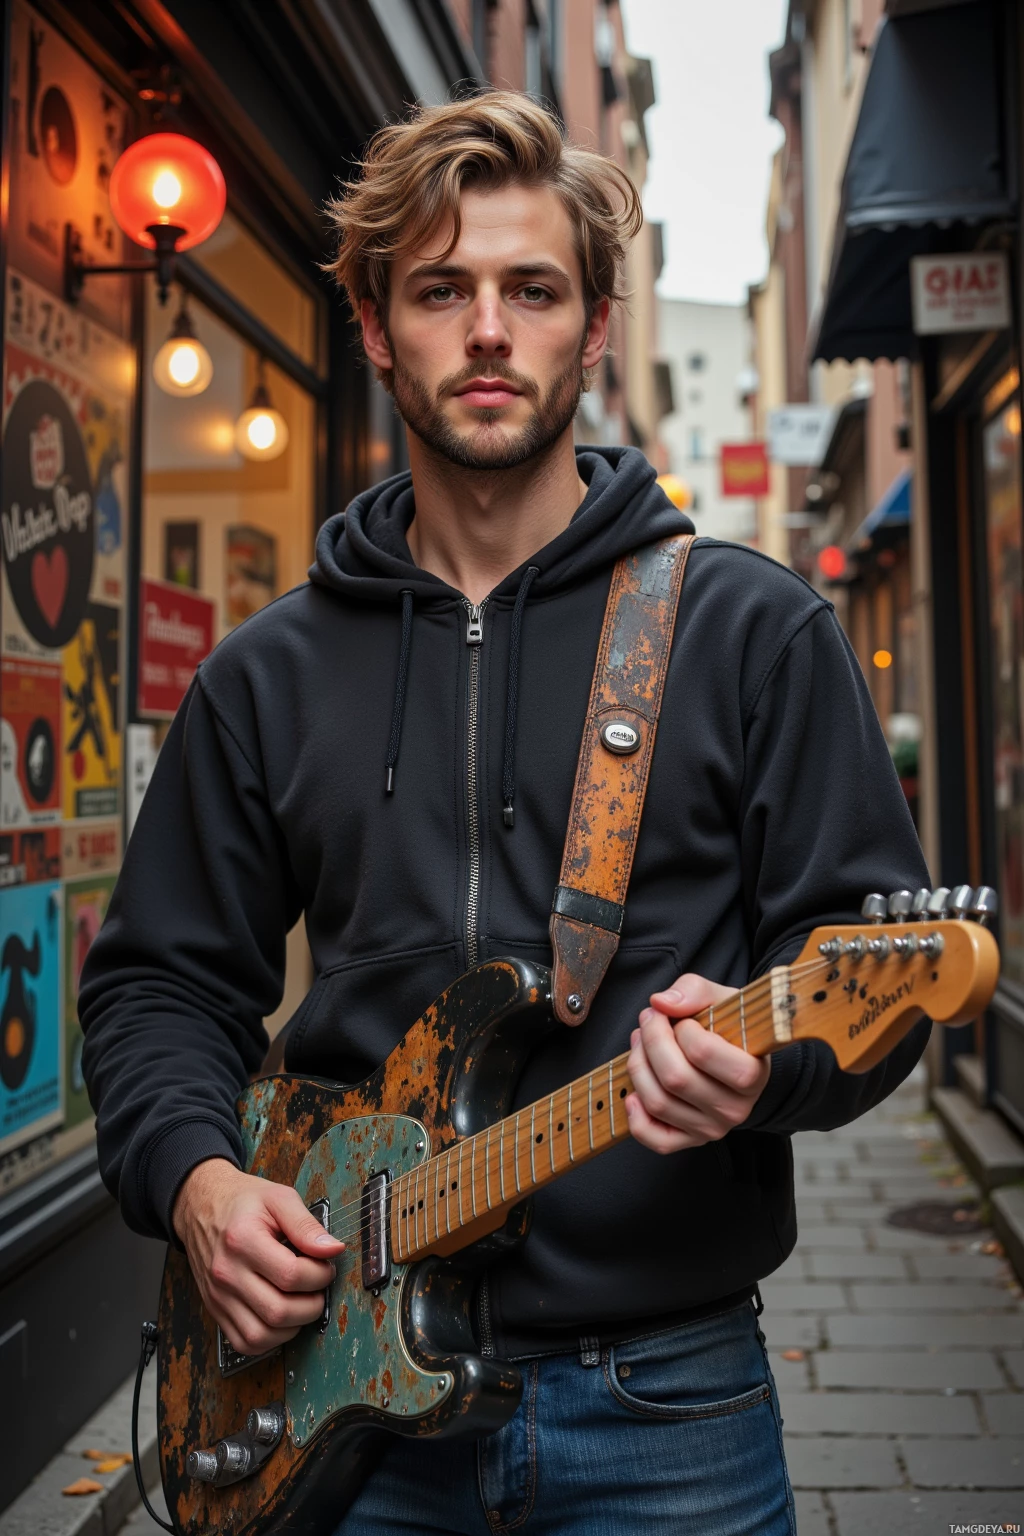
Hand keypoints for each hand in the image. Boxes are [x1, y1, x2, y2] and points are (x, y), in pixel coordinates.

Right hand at [172, 1158, 344, 1356]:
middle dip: (311, 1305)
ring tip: (302, 1304)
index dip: (320, 1275)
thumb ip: (306, 1225)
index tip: (326, 1266)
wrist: (200, 1206)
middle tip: (318, 1288)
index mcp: (243, 1240)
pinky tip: (281, 1318)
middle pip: (278, 1311)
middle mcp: (227, 1272)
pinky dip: (269, 1339)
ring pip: (261, 1335)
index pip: (291, 1275)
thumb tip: (333, 1250)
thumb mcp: (278, 1198)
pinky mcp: (215, 1309)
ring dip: (292, 1326)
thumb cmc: (242, 1202)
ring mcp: (218, 1295)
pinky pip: (244, 1342)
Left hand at [626, 973, 770, 1154]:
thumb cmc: (729, 1027)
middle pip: (675, 1078)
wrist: (738, 1058)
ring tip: (640, 1042)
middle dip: (651, 1040)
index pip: (703, 1053)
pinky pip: (655, 1138)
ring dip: (638, 1066)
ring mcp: (713, 1128)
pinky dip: (636, 1116)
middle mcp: (736, 1108)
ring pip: (658, 1102)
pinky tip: (635, 1092)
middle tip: (649, 1020)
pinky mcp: (691, 1140)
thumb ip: (694, 991)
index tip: (679, 1017)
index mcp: (753, 1073)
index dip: (681, 1028)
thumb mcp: (721, 999)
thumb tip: (661, 1003)